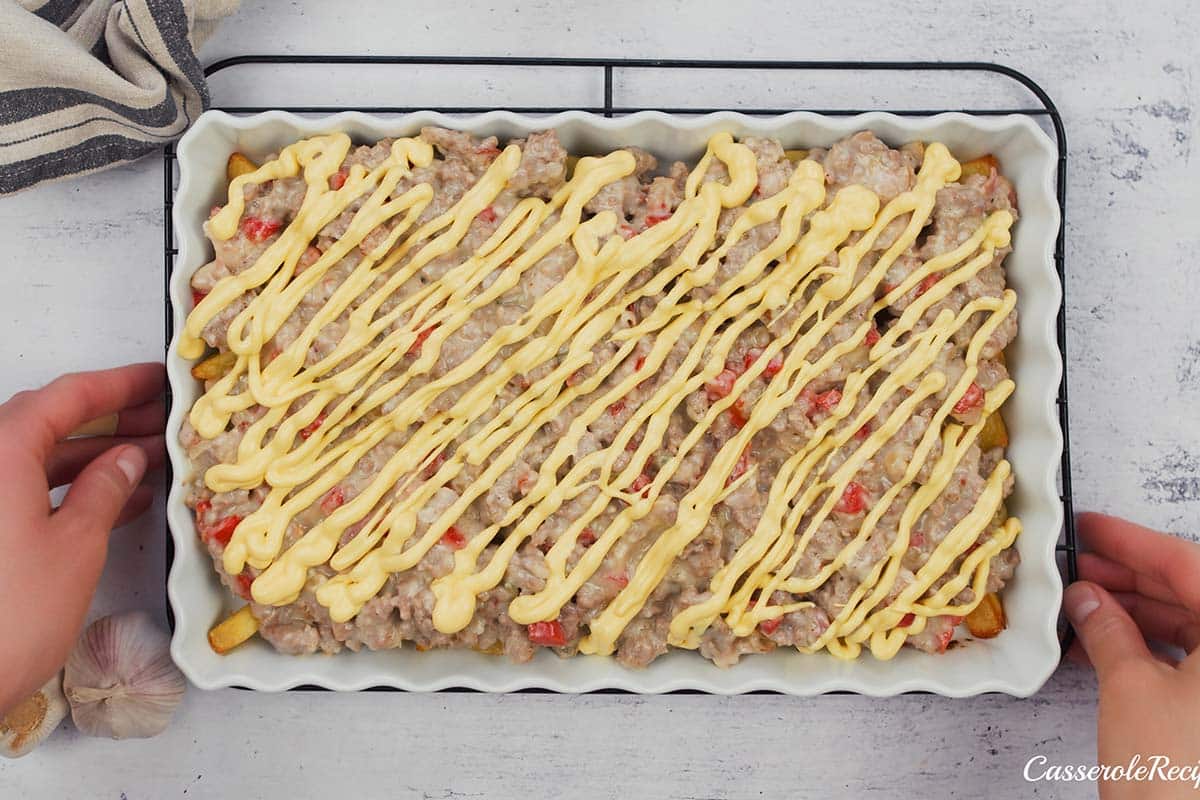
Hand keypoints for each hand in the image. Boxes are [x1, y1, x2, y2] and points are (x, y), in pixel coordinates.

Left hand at [0, 363, 165, 713]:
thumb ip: (105, 491)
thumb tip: (127, 457)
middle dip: (111, 419)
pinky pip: (27, 489)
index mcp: (0, 453)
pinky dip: (71, 487)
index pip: (66, 397)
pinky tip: (118, 499)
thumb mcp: (75, 546)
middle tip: (164, 419)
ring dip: (95, 456)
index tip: (160, 378)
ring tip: (154, 459)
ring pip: (39, 458)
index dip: (119, 384)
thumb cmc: (8, 616)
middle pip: (48, 421)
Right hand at [1067, 512, 1199, 798]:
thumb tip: (1087, 598)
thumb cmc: (1180, 781)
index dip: (1131, 541)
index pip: (1187, 564)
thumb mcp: (1131, 689)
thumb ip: (1108, 629)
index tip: (1092, 527)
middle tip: (1079, 565)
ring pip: (1191, 627)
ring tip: (1082, 606)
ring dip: (1135, 613)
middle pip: (1192, 594)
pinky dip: (1149, 647)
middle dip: (1130, 578)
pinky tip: (1106, 643)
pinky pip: (1192, 660)